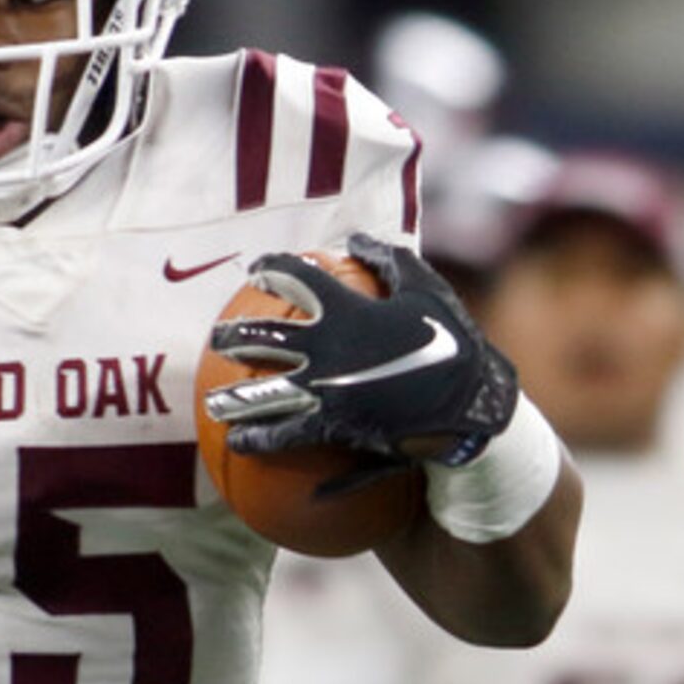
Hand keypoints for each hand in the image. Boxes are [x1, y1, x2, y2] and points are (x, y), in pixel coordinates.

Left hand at [207, 236, 519, 478]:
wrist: (469, 403)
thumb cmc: (453, 342)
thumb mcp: (427, 290)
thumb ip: (390, 261)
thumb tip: (358, 239)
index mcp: (346, 308)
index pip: (295, 277)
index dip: (270, 268)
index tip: (256, 270)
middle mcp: (326, 346)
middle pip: (263, 337)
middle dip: (234, 337)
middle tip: (220, 339)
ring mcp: (325, 388)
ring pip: (262, 391)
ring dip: (233, 398)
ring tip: (214, 403)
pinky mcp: (332, 425)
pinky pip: (284, 434)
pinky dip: (258, 439)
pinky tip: (241, 444)